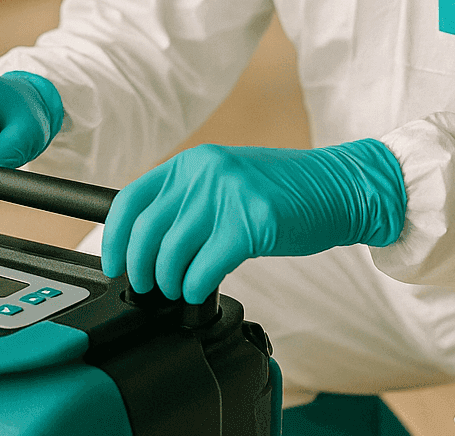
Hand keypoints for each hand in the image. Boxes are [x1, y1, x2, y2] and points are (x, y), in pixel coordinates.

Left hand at [101, 139, 406, 303]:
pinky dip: (196, 288)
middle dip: (140, 269)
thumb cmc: (286, 191)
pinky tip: (202, 292)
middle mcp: (205, 173)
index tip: (115, 264)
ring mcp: (229, 196)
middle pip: (147, 230)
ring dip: (170, 282)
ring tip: (179, 291)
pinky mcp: (252, 223)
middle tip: (147, 288)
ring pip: (173, 252)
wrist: (340, 186)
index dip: (115, 238)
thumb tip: (150, 244)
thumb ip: (190, 202)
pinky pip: (205, 268)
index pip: (132, 199)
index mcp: (193, 162)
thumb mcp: (227, 182)